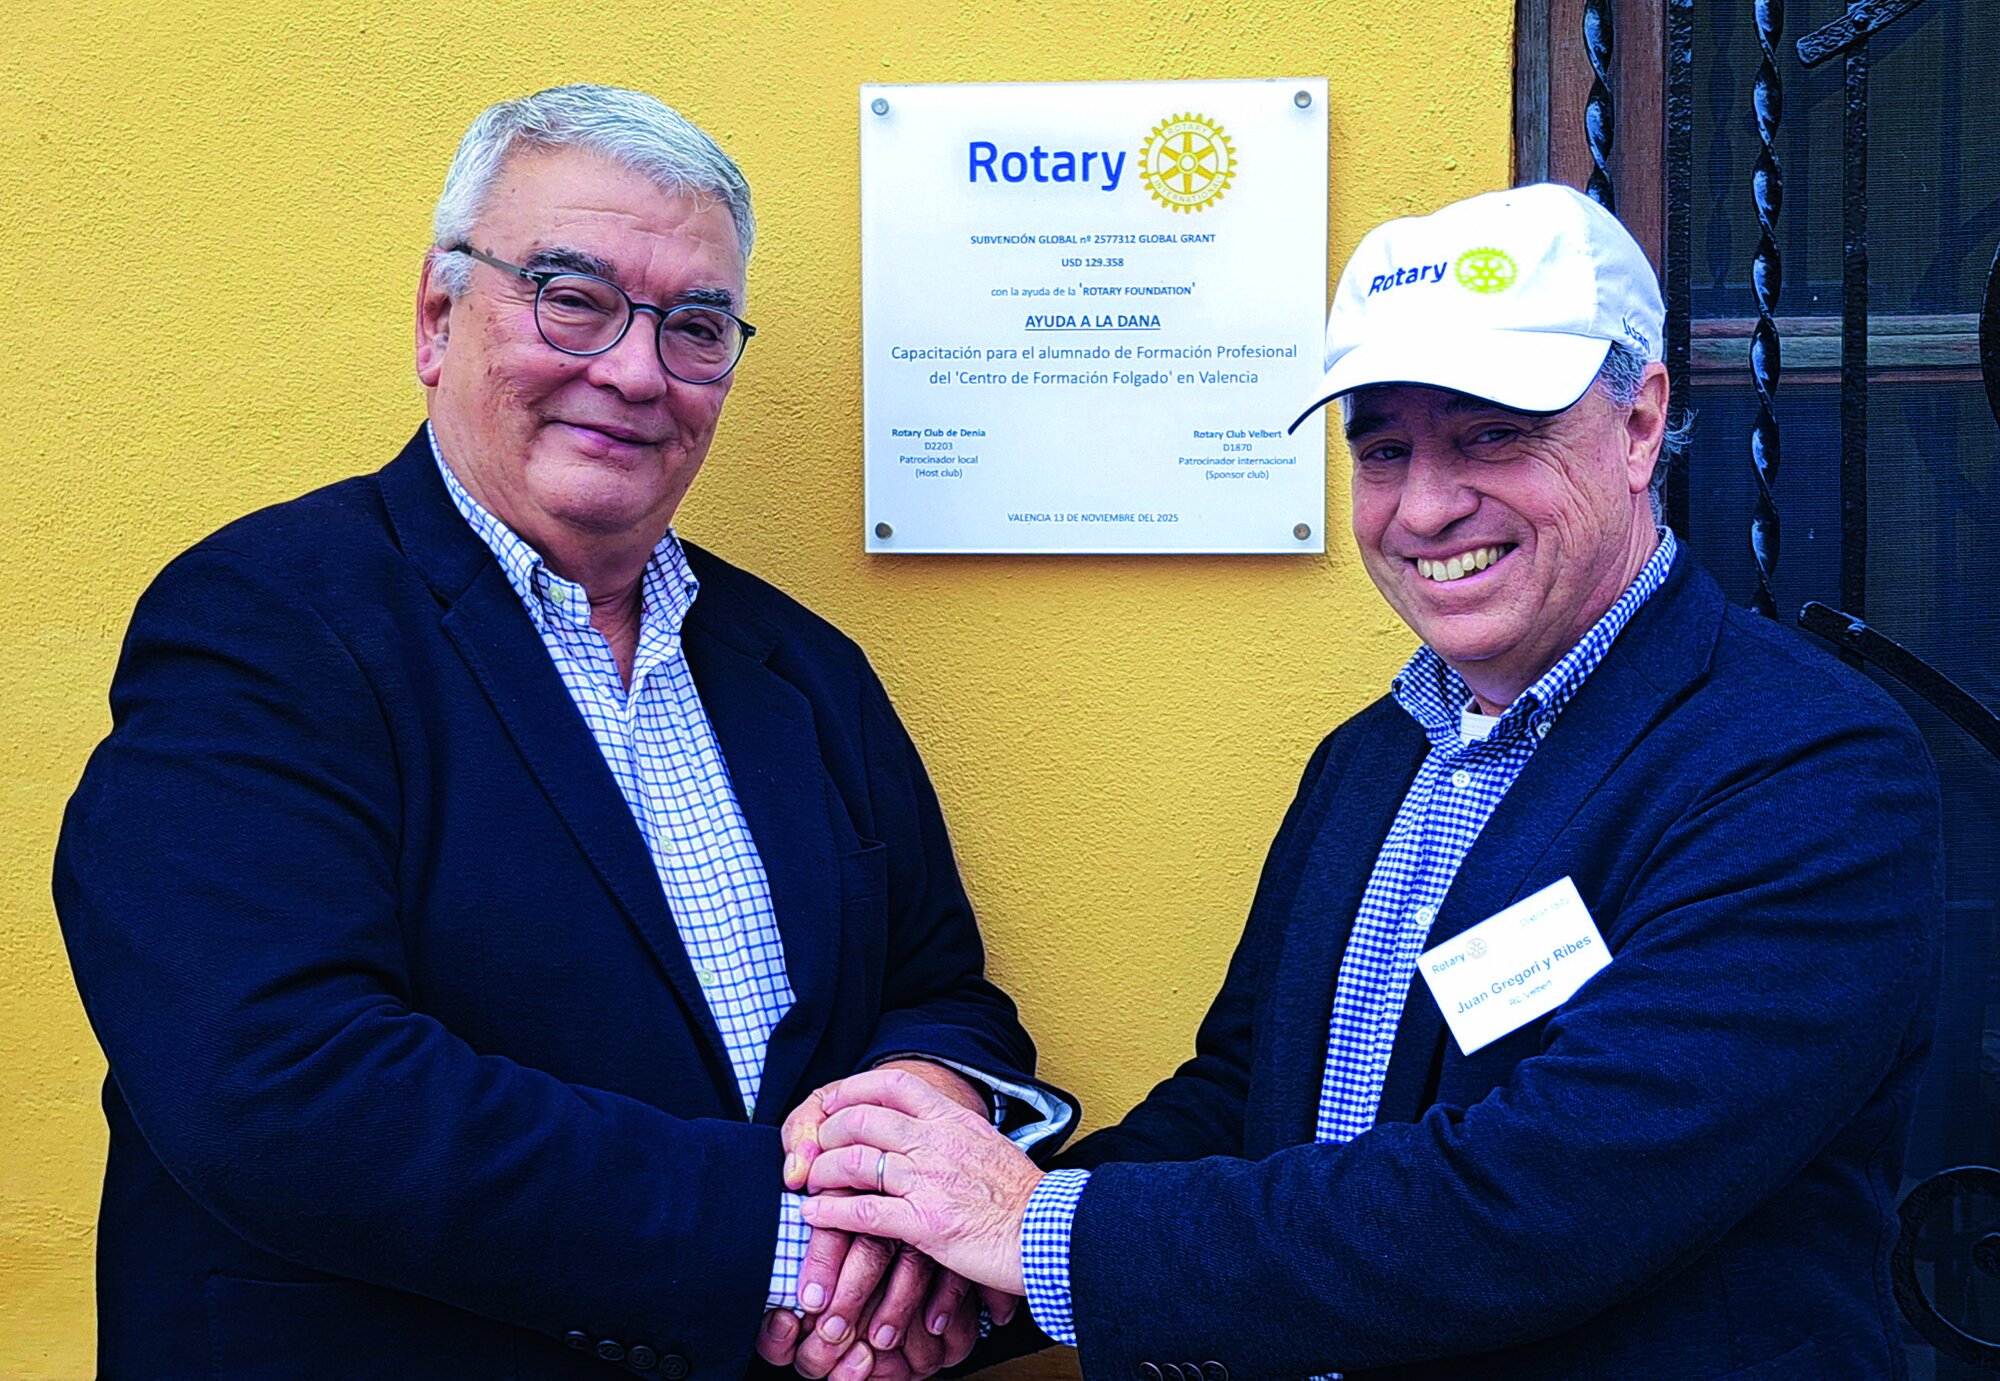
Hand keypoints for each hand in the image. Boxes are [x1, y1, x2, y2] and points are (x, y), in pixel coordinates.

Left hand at [767, 1063, 994, 1379]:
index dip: (853, 1088)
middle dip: (826, 1132)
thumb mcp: (989, 1145)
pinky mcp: (925, 1224)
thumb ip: (955, 1134)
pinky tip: (813, 1216)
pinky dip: (830, 1213)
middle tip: (813, 1147)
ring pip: (853, 1162)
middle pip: (861, 1120)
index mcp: (953, 1119)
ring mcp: (928, 1181)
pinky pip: (863, 1213)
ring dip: (820, 1171)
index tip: (832, 1101)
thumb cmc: (1024, 1196)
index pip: (894, 1083)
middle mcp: (936, 1142)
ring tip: (808, 1181)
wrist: (1051, 1233)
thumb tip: (929, 1129)